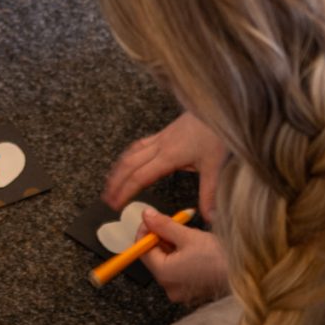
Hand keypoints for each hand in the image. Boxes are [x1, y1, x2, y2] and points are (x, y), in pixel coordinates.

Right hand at [105, 108, 229, 213]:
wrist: (218, 107)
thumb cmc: (216, 134)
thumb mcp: (215, 166)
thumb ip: (209, 194)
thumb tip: (210, 217)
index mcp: (169, 157)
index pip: (139, 177)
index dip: (125, 192)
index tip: (115, 205)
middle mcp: (160, 146)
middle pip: (128, 165)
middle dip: (115, 183)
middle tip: (106, 199)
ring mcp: (160, 138)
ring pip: (130, 153)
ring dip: (118, 169)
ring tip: (110, 183)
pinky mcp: (164, 133)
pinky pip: (138, 145)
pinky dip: (128, 156)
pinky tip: (127, 161)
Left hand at [143, 206, 230, 305]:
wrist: (247, 272)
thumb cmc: (220, 256)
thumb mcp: (188, 235)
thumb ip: (164, 225)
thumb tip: (147, 216)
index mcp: (164, 274)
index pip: (143, 251)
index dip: (145, 233)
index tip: (152, 219)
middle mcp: (169, 287)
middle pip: (155, 258)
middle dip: (161, 238)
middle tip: (173, 223)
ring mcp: (181, 292)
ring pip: (168, 264)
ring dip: (173, 247)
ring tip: (189, 235)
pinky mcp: (193, 292)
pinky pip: (180, 272)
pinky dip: (183, 258)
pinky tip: (196, 248)